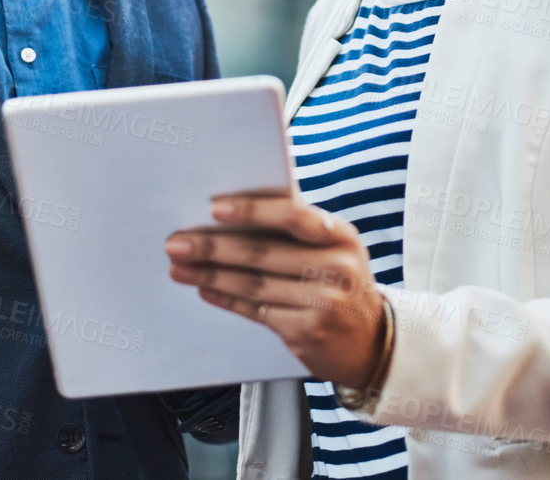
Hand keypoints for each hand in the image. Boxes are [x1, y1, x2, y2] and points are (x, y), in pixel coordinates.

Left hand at [165, 192, 388, 390]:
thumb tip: (234, 214)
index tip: (215, 208)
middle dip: (213, 247)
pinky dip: (226, 299)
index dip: (253, 211)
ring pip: (253, 285)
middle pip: (263, 253)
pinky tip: (204, 290)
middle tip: (176, 243)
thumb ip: (299, 231)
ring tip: (180, 267)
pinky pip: (256, 312)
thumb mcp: (336, 250)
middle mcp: (337, 268)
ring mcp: (323, 304)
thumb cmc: (341, 283)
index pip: (295, 216)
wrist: (372, 341)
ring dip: (210, 275)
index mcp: (342, 236)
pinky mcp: (307, 333)